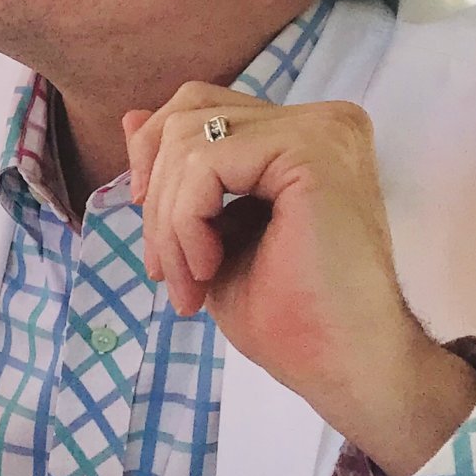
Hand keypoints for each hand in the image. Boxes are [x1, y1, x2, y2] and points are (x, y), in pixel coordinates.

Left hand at [126, 86, 475, 475]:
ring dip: (168, 222)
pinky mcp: (313, 150)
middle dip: (156, 199)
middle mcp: (320, 120)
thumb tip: (129, 116)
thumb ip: (179, 170)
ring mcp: (320, 130)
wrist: (345, 367)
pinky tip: (209, 267)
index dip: (154, 168)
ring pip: (187, 141)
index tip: (157, 242)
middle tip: (167, 272)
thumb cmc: (288, 314)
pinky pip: (206, 164)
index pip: (195, 109)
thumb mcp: (209, 231)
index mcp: (301, 135)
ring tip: (191, 280)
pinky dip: (185, 222)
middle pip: (185, 117)